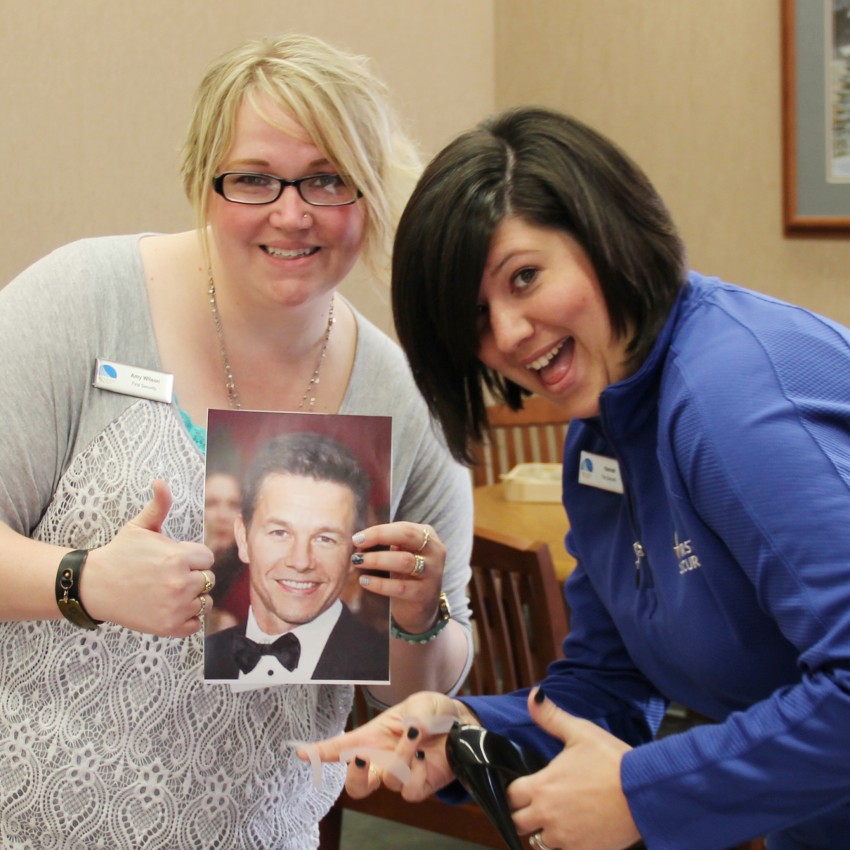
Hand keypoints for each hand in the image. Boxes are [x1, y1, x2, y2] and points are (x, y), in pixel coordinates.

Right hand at [81, 479, 214, 636]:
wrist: (94, 586)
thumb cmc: (119, 554)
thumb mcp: (140, 526)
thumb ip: (159, 505)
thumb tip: (160, 480)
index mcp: (179, 557)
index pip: (207, 558)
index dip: (192, 558)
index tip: (174, 559)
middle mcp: (181, 583)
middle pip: (207, 580)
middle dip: (192, 576)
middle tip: (168, 576)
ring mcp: (176, 607)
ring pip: (204, 602)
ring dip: (191, 598)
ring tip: (167, 591)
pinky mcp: (169, 627)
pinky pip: (195, 624)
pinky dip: (186, 619)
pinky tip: (169, 607)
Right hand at [302, 690, 476, 800]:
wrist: (461, 727)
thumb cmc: (432, 713)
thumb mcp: (422, 702)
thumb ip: (415, 713)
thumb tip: (411, 729)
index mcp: (372, 737)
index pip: (341, 746)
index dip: (320, 752)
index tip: (301, 753)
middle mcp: (381, 760)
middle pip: (355, 785)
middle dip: (354, 775)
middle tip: (360, 756)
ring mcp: (399, 776)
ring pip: (388, 781)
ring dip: (401, 757)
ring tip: (416, 735)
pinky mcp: (418, 787)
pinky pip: (410, 791)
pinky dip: (419, 772)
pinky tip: (427, 757)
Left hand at [353, 521, 444, 634]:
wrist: (422, 606)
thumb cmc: (406, 573)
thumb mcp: (402, 552)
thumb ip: (388, 541)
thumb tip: (359, 537)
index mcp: (427, 535)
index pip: (403, 526)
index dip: (379, 530)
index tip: (357, 537)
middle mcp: (434, 551)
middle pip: (407, 535)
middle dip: (379, 536)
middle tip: (357, 544)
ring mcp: (432, 572)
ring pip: (404, 561)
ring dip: (377, 560)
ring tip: (358, 562)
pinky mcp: (424, 594)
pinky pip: (400, 587)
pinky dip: (379, 584)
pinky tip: (365, 581)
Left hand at [508, 689, 639, 849]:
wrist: (645, 792)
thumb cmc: (612, 760)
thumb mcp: (580, 731)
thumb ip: (551, 716)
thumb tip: (534, 695)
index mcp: (542, 787)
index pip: (509, 795)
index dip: (513, 790)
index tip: (523, 786)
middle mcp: (548, 816)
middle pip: (517, 823)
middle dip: (523, 813)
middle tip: (537, 802)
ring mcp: (566, 839)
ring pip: (539, 841)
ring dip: (543, 830)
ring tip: (557, 816)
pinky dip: (564, 843)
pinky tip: (575, 829)